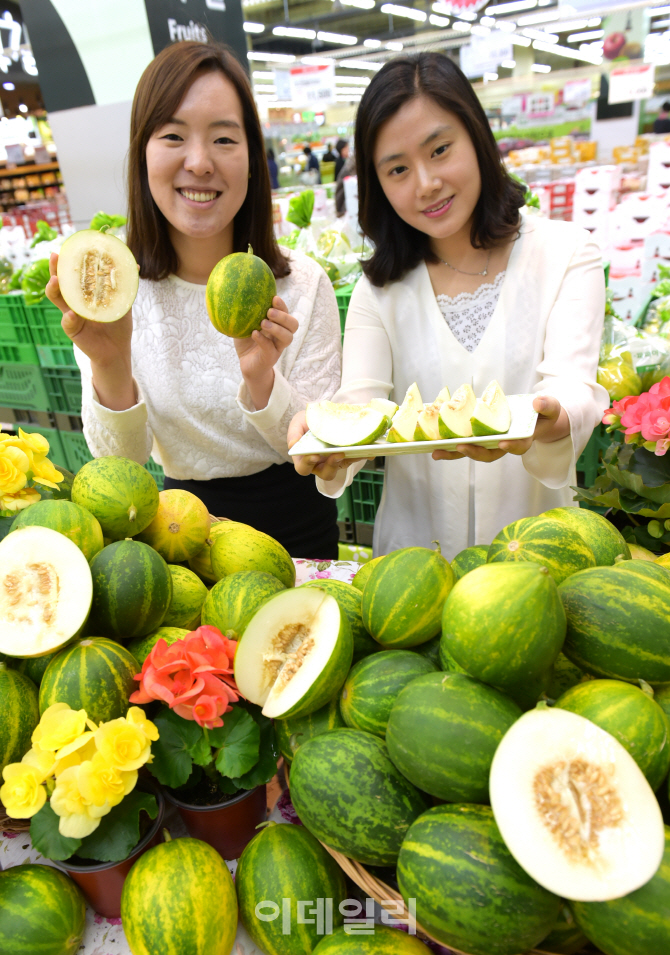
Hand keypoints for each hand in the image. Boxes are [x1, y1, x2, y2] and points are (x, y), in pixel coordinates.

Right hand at [46, 252, 134, 409]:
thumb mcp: (122, 303)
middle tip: (55, 257)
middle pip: (60, 283)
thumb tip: (136, 266)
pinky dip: (69, 319)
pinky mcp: (73, 331)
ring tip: (55, 281)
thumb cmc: (117, 325)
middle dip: (55, 270)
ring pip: (58, 301)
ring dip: (55, 290)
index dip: (68, 262)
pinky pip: (68, 324)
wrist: (117, 350)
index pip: (73, 274)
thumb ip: (125, 287)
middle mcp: (74, 302)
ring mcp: (71, 316)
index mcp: (83, 293)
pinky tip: (72, 314)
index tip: (66, 248)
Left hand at [235, 296, 297, 409]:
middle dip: (283, 316)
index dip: (283, 306)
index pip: (286, 313)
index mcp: (278, 325)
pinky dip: (262, 340)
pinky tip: (254, 334)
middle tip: (269, 311)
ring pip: (287, 337)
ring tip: (263, 323)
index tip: (274, 298)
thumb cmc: (246, 343)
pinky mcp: (270, 358)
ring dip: (277, 328)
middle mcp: (281, 336)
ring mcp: (277, 348)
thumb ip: (244, 313)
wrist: (247, 365)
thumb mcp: (244, 326)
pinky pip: (270, 348)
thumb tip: (233, 295)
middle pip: (293, 325)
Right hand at [288, 410, 373, 480]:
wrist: (324, 414)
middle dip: (331, 465)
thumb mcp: (298, 422)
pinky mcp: (348, 456)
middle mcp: (320, 463)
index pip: (303, 468)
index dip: (308, 464)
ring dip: (347, 461)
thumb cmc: (308, 421)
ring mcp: (334, 460)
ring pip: (341, 468)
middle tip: (337, 454)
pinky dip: (362, 454)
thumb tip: (293, 445)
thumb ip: (294, 432)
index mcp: (304, 457)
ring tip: (351, 450)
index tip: (314, 455)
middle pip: (324, 473)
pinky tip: (369, 450)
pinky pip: (355, 459)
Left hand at [432, 396, 567, 463]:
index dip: (510, 447)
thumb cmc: (544, 413)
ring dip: (453, 453)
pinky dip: (449, 442)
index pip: (517, 447)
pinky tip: (434, 439)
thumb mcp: (551, 408)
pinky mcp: (479, 437)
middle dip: (474, 452)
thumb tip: (537, 402)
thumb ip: (547, 406)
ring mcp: (489, 442)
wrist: (536, 417)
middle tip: (461, 447)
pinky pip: (463, 441)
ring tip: (436, 451)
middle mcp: (503, 446)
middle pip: (488, 454)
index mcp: (522, 441)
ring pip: (471, 451)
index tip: (503, 443)